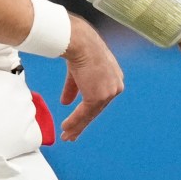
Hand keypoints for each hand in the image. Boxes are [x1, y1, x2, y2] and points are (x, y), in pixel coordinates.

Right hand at [57, 17, 125, 141]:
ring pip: (90, 115)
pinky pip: (84, 114)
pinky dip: (74, 122)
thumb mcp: (78, 72)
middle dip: (82, 123)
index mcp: (114, 78)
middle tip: (72, 135)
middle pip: (96, 110)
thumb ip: (73, 88)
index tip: (80, 121)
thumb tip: (65, 102)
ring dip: (76, 127)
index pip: (101, 99)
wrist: (80, 42)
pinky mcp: (98, 97)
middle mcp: (115, 86)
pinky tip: (66, 128)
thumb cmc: (80, 49)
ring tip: (67, 136)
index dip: (88, 111)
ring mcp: (108, 92)